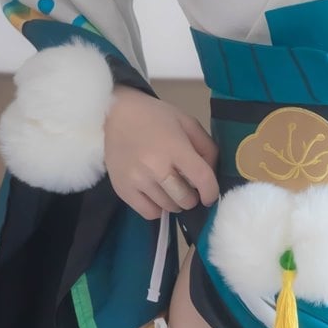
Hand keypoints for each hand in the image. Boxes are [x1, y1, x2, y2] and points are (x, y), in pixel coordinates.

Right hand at [103, 85, 218, 219]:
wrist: (116, 114)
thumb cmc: (155, 118)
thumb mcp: (188, 124)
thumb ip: (207, 148)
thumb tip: (211, 176)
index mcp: (175, 147)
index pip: (202, 179)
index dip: (211, 192)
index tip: (210, 196)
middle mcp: (155, 166)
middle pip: (185, 199)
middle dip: (192, 197)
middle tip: (187, 188)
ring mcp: (137, 180)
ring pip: (168, 208)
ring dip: (175, 202)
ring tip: (170, 189)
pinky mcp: (123, 189)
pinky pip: (149, 213)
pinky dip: (157, 208)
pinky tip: (157, 195)